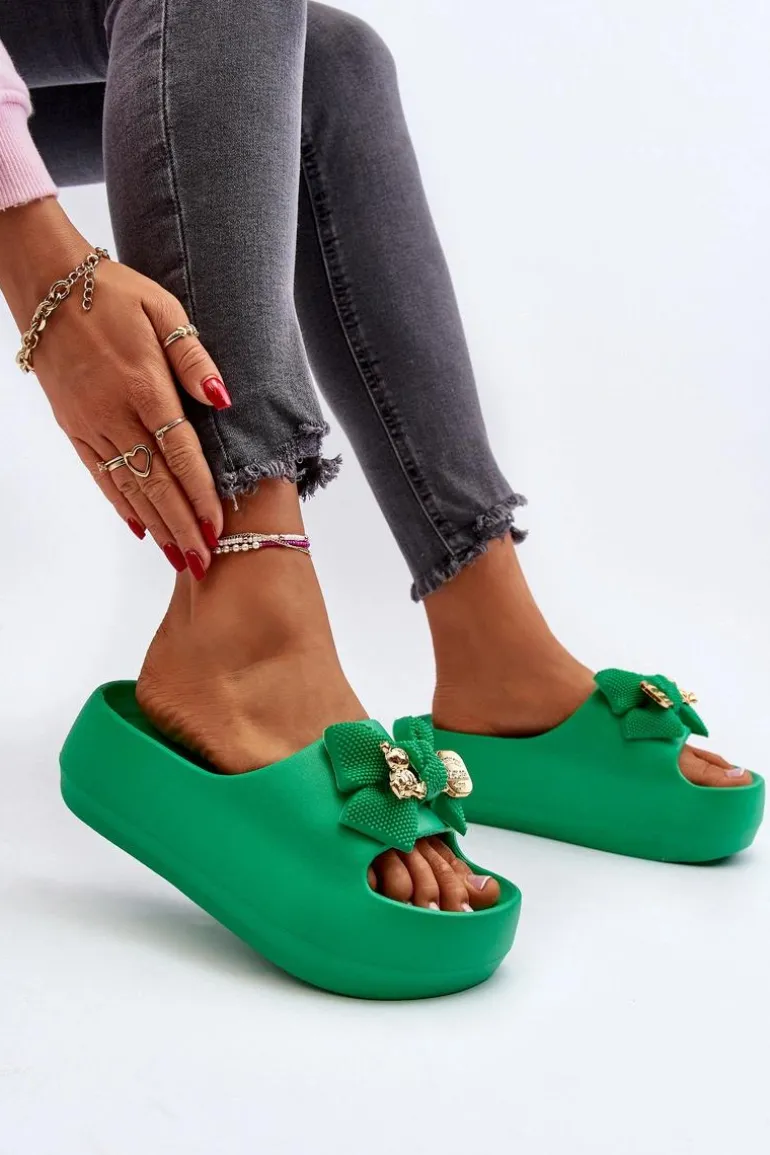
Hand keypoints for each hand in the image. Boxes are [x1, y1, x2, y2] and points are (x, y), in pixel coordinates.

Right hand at [0, 199, 227, 575]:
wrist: (46, 284)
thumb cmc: (113, 292)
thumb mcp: (165, 310)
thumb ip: (194, 358)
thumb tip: (223, 400)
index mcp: (143, 385)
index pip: (179, 453)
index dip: (200, 494)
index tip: (219, 528)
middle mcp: (114, 412)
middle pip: (155, 482)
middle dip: (182, 526)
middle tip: (205, 563)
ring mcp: (89, 423)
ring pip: (127, 486)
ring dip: (156, 526)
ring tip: (179, 558)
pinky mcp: (72, 426)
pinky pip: (99, 473)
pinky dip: (120, 504)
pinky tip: (139, 528)